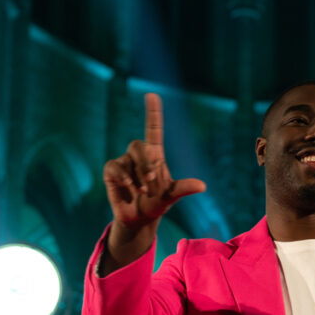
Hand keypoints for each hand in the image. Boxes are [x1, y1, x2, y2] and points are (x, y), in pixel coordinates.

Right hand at [103, 94, 205, 233]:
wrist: (139, 219)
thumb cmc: (157, 203)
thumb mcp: (172, 196)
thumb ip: (184, 188)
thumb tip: (203, 186)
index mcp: (154, 155)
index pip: (153, 129)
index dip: (152, 113)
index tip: (152, 95)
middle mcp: (138, 155)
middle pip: (138, 145)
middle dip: (146, 164)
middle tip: (152, 183)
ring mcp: (123, 162)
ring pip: (128, 159)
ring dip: (138, 176)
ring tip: (142, 191)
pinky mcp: (111, 172)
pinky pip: (114, 167)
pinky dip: (123, 176)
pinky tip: (129, 187)